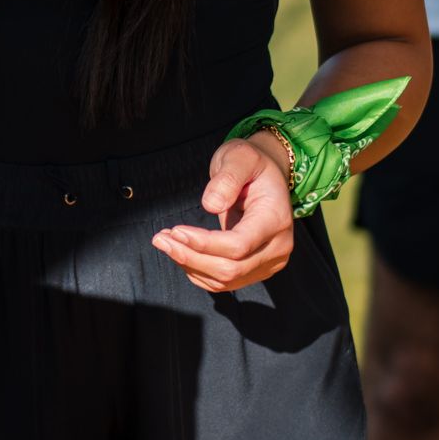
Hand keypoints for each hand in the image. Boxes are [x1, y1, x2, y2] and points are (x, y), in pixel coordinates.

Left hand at [151, 132, 294, 293]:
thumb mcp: (240, 157)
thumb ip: (227, 178)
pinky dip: (197, 271)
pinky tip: (181, 252)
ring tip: (165, 242)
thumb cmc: (250, 164)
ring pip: (225, 280)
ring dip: (190, 265)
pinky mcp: (255, 270)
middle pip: (230, 269)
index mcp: (276, 219)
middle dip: (190, 257)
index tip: (176, 231)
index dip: (205, 244)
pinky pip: (223, 282)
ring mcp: (269, 262)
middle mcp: (278, 247)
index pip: (239, 245)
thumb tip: (210, 205)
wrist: (263, 177)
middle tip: (161, 238)